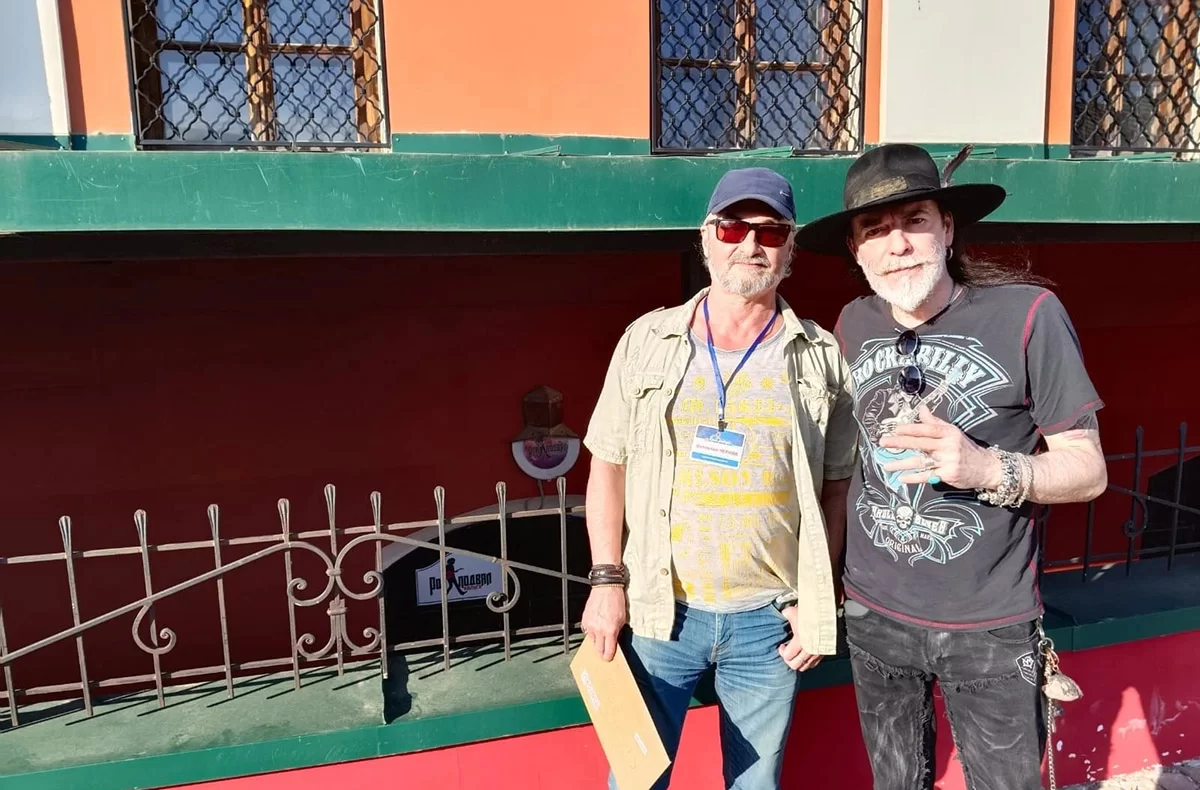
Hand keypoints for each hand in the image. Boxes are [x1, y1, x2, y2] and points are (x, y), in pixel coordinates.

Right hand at [581, 586, 626, 660]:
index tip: (608, 658)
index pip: (608, 651)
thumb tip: (614, 642)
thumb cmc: (616, 601)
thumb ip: (617, 633)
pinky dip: (591, 632)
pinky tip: (596, 627)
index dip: (608, 657)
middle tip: (605, 652)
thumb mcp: (622, 619)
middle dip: (602, 652)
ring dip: (597, 641)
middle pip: (598, 649)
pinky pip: (587, 632)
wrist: (606, 588)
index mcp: (610, 630)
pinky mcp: (584, 620)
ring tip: (601, 635)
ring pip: (592, 641)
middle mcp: (599, 630)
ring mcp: (590, 625)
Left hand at [777, 605, 822, 671]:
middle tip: (787, 651)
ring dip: (797, 662)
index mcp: (800, 641)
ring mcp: (817, 653)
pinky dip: (807, 662)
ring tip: (795, 654)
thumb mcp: (794, 612)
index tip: (782, 645)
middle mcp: (809, 650)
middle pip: (795, 665)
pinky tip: (804, 655)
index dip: (782, 651)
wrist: (828, 614)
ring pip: (804, 666)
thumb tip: (784, 613)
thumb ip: (786, 614)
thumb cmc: (811, 613)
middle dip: (788, 659)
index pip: (788, 656)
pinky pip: (813, 664)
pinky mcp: (823, 653)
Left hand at [877, 404, 1000, 489]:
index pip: (926, 429)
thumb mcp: (952, 432)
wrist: (986, 467)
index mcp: (948, 433)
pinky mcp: (948, 475)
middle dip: (900, 442)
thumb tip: (921, 409)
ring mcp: (948, 461)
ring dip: (901, 464)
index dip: (910, 428)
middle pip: (920, 443)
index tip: (894, 429)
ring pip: (921, 461)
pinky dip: (913, 477)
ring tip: (886, 465)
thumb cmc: (965, 448)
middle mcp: (948, 446)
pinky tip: (901, 478)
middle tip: (883, 442)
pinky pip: (927, 476)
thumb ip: (935, 422)